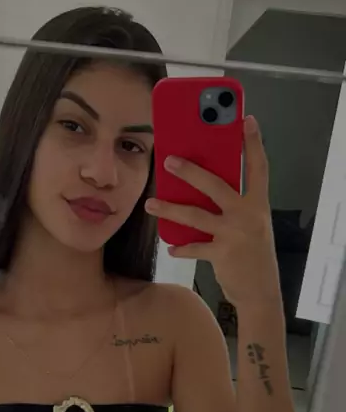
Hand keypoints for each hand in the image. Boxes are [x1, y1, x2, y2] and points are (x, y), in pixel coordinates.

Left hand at [145, 116, 281, 308]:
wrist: (260, 292)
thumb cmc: (253, 255)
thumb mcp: (252, 225)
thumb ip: (235, 206)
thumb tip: (203, 188)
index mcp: (258, 204)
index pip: (259, 168)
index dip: (253, 143)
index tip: (246, 120)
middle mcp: (248, 215)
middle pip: (216, 185)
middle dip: (191, 171)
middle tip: (168, 160)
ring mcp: (235, 234)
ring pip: (196, 215)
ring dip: (170, 209)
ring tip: (150, 203)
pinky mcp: (222, 254)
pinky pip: (194, 247)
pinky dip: (181, 248)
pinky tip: (170, 247)